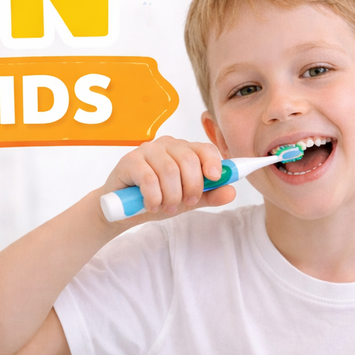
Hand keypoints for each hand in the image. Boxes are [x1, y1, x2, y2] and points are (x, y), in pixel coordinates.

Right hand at [100, 137, 234, 221]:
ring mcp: (147, 150)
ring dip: (171, 196)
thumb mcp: (187, 200)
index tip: (214, 178)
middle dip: (191, 187)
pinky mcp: (129, 161)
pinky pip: (149, 179)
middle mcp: (166, 145)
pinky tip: (151, 205)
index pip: (204, 148)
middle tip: (186, 203)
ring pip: (169, 170)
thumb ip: (209, 195)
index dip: (213, 162)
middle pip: (188, 160)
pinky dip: (154, 197)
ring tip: (166, 208)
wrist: (123, 209)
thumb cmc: (157, 198)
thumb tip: (231, 191)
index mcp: (183, 150)